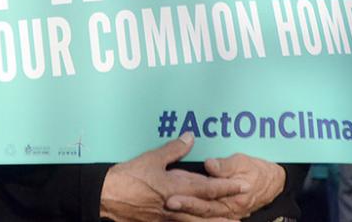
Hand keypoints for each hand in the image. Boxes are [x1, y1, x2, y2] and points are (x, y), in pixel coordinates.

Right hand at [100, 133, 244, 221]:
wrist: (107, 197)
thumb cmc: (128, 177)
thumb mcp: (152, 158)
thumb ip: (173, 149)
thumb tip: (190, 137)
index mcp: (175, 187)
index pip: (207, 188)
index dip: (226, 186)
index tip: (243, 186)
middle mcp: (175, 205)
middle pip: (206, 210)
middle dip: (226, 210)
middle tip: (244, 211)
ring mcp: (168, 217)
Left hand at [166, 154, 284, 219]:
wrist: (270, 184)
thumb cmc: (256, 171)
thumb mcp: (243, 163)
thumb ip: (226, 165)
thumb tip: (209, 164)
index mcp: (232, 200)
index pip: (206, 202)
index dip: (189, 200)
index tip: (171, 196)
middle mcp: (227, 212)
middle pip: (199, 214)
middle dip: (181, 210)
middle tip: (166, 204)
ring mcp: (223, 215)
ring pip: (200, 219)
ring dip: (183, 215)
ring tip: (166, 211)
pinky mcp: (220, 214)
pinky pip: (203, 219)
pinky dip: (190, 217)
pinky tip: (176, 215)